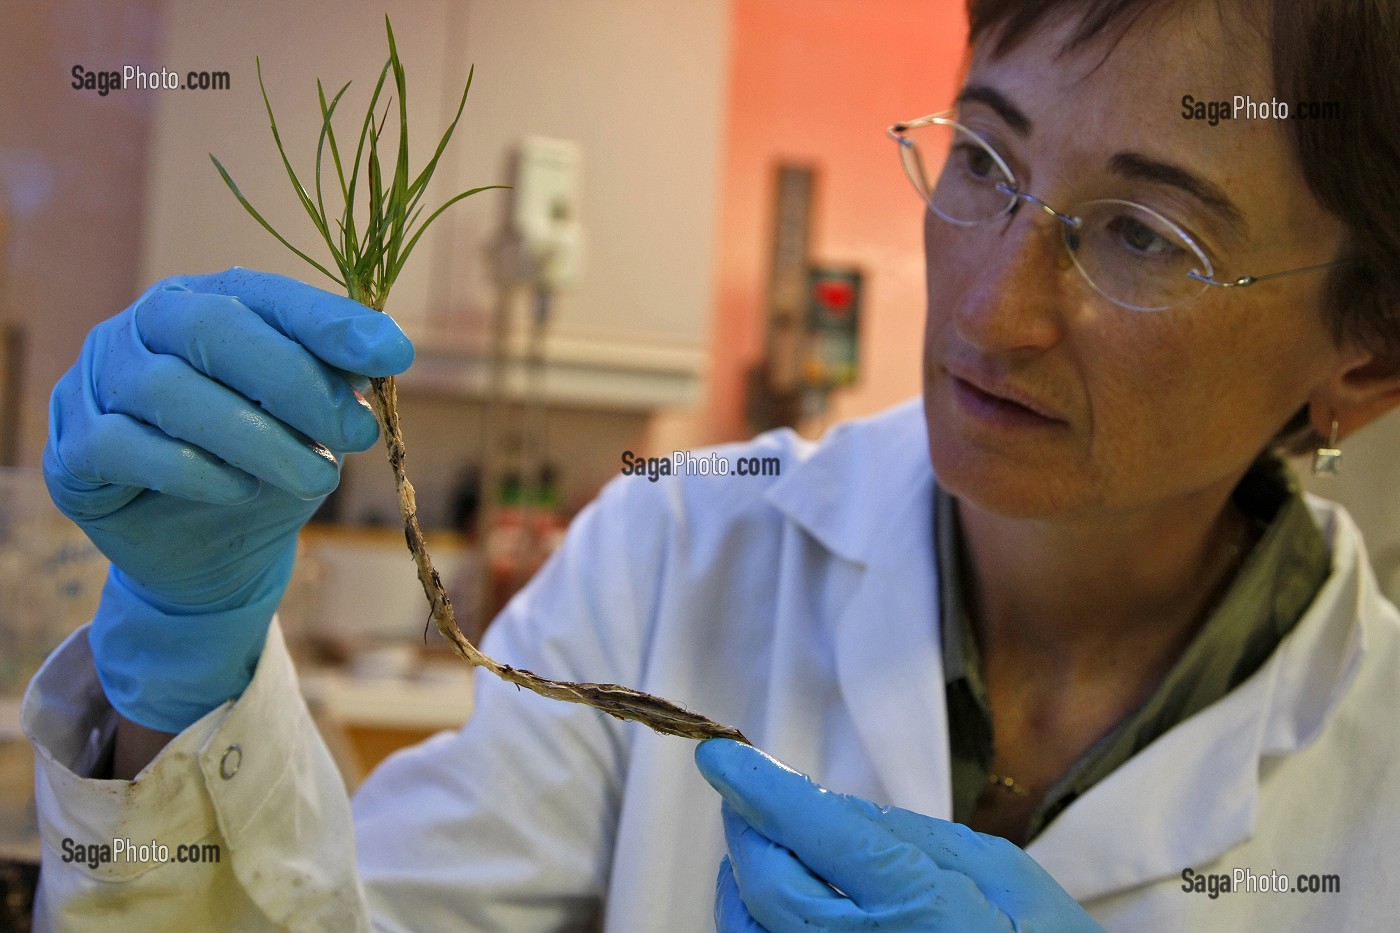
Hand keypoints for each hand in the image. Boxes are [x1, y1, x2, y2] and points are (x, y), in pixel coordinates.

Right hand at [44, 268, 412, 731]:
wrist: (206, 552)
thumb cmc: (264, 467)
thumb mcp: (310, 425)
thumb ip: (333, 383)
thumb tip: (382, 352)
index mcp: (211, 301)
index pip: (270, 297)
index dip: (332, 322)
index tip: (394, 354)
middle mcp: (147, 326)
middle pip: (214, 329)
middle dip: (296, 382)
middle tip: (357, 434)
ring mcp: (99, 380)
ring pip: (170, 390)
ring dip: (257, 438)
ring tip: (316, 477)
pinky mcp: (72, 446)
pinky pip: (122, 445)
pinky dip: (189, 469)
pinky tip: (236, 489)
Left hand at [695, 739, 1103, 931]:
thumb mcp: (999, 873)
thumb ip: (910, 835)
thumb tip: (828, 806)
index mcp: (924, 908)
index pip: (819, 834)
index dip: (761, 787)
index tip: (720, 754)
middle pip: (770, 885)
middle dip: (746, 827)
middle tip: (742, 787)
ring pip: (751, 930)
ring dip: (739, 875)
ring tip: (754, 836)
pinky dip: (748, 920)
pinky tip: (764, 893)